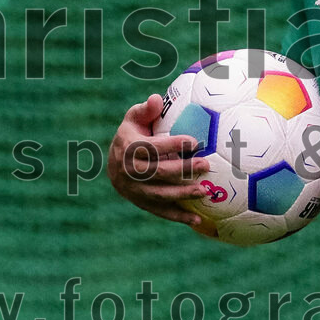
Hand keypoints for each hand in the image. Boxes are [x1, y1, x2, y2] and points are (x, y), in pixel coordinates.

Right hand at [107, 94, 218, 237]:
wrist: (113, 164)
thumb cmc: (132, 135)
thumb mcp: (134, 119)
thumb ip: (146, 110)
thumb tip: (156, 98)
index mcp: (128, 148)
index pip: (151, 148)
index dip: (172, 145)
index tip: (194, 142)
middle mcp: (129, 171)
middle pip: (159, 172)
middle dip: (183, 170)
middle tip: (206, 165)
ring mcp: (134, 190)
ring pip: (160, 194)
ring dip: (183, 194)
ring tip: (205, 191)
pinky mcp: (141, 203)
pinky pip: (161, 211)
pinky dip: (179, 217)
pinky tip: (198, 221)